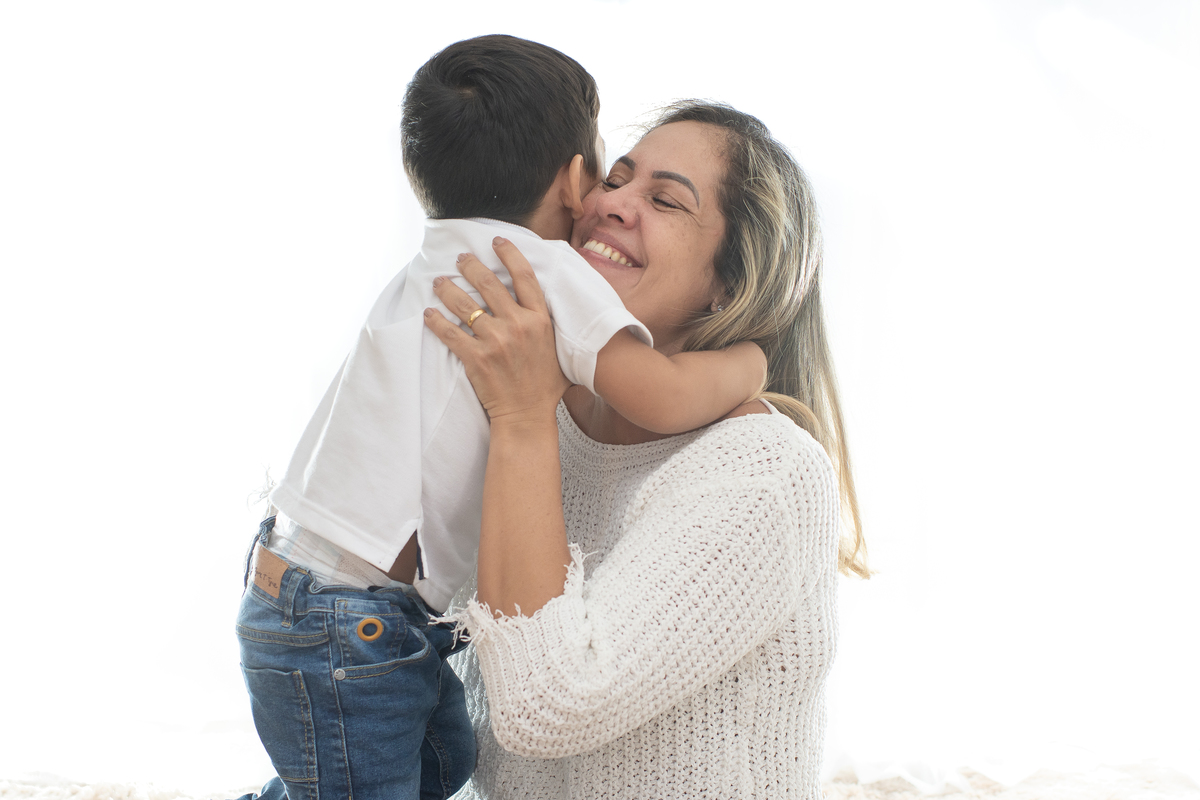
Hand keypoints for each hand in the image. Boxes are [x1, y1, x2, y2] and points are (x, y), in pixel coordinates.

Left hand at [424, 236, 570, 425]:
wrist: (527, 415)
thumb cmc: (545, 386)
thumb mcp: (560, 351)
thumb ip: (552, 328)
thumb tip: (552, 310)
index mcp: (540, 320)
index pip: (524, 276)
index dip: (509, 254)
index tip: (497, 241)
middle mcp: (518, 325)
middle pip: (489, 284)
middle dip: (471, 266)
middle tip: (460, 258)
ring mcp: (495, 341)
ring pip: (465, 305)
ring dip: (448, 290)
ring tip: (439, 282)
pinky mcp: (476, 358)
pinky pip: (450, 333)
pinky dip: (436, 322)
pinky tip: (428, 314)